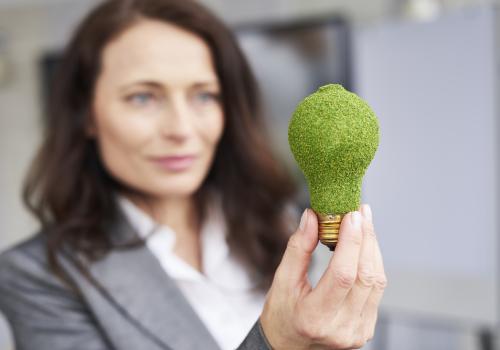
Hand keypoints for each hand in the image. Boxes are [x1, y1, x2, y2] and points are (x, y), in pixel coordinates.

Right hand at [260, 204, 386, 348]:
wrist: (289, 347)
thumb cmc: (281, 314)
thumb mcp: (281, 281)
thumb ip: (298, 249)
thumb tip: (312, 217)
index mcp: (315, 317)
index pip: (343, 275)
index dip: (351, 242)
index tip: (352, 215)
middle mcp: (341, 328)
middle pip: (364, 276)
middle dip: (366, 239)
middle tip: (360, 212)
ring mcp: (357, 331)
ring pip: (376, 281)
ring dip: (372, 249)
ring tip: (363, 224)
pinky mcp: (366, 329)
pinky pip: (376, 291)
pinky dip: (372, 264)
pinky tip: (365, 247)